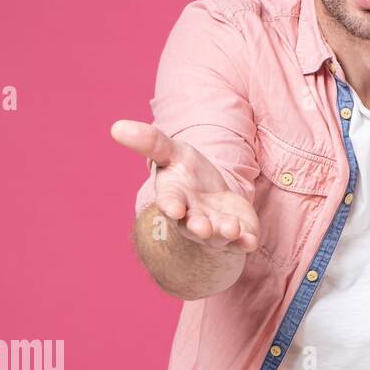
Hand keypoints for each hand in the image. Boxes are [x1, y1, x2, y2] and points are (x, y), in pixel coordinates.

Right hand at [110, 119, 259, 252]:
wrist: (212, 195)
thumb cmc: (187, 173)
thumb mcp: (172, 152)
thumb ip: (151, 142)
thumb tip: (117, 126)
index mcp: (174, 198)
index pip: (169, 203)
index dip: (171, 206)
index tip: (174, 208)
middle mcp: (192, 218)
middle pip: (193, 226)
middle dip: (198, 227)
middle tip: (202, 228)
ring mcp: (215, 229)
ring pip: (218, 236)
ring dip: (225, 233)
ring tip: (231, 228)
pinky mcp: (237, 234)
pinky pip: (241, 242)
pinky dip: (246, 242)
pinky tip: (251, 241)